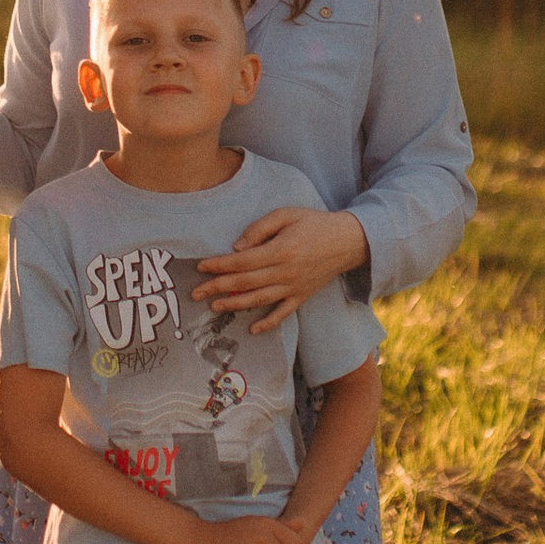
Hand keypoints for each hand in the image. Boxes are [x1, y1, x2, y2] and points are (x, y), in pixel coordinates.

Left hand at [193, 205, 367, 335]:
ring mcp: (294, 287)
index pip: (242, 261)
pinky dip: (268, 323)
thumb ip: (260, 228)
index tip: (201, 266)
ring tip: (214, 306)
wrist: (348, 241)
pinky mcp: (302, 296)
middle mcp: (285, 272)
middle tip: (196, 292)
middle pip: (245, 283)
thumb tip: (236, 247)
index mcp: (280, 250)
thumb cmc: (315, 223)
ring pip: (259, 300)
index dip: (219, 265)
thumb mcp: (287, 214)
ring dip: (234, 305)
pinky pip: (283, 313)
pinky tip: (253, 329)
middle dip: (218, 287)